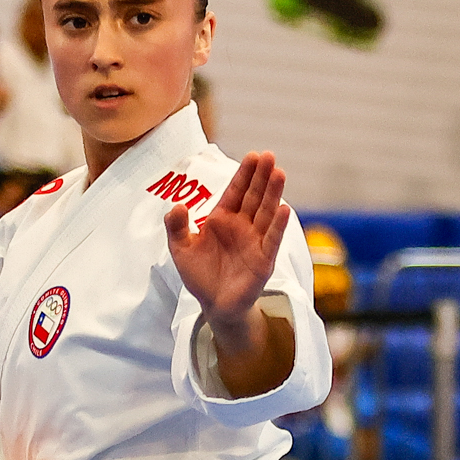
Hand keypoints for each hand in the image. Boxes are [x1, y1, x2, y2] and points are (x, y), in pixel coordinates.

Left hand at [164, 150, 289, 328]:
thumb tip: (177, 206)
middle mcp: (242, 226)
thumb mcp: (180, 250)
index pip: (236, 191)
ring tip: (279, 173)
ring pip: (265, 213)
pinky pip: (272, 240)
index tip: (253, 155)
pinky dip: (278, 225)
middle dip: (261, 176)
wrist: (214, 305)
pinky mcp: (263, 260)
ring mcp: (255, 241)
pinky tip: (284, 208)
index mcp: (222, 219)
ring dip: (273, 193)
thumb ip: (176, 227)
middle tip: (269, 155)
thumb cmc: (200, 275)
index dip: (244, 174)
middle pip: (254, 196)